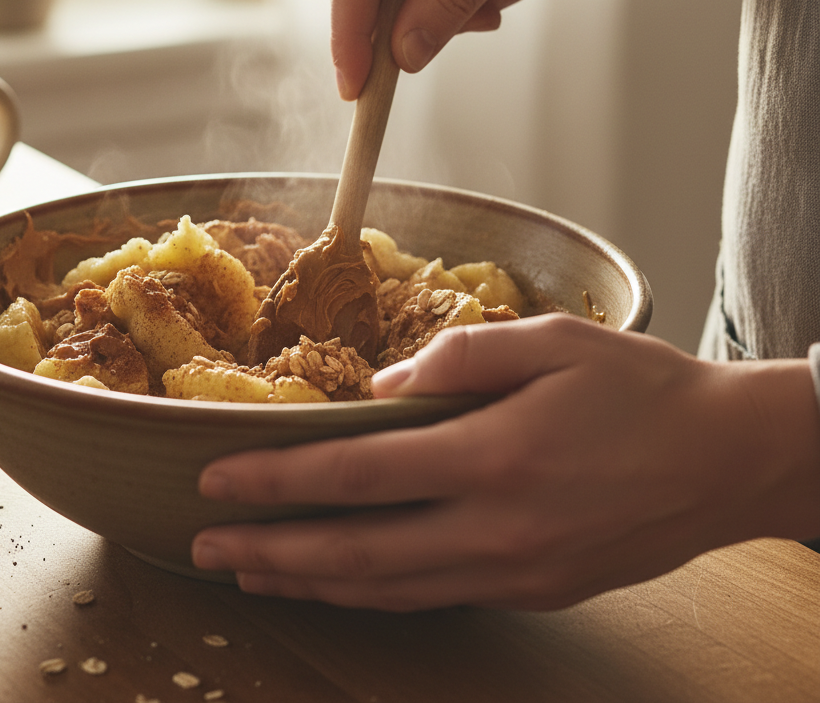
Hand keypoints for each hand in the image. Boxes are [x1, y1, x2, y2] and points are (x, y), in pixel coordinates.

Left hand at [193, 314, 819, 610]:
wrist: (729, 461)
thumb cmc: (641, 390)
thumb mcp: (553, 341)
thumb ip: (458, 356)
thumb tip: (382, 386)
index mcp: (492, 456)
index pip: (353, 473)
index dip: (276, 478)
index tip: (217, 475)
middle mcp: (495, 529)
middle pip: (353, 550)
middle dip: (269, 549)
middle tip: (208, 544)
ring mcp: (514, 571)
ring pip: (387, 588)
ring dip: (311, 581)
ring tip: (254, 574)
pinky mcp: (532, 589)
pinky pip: (432, 595)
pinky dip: (373, 590)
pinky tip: (342, 579)